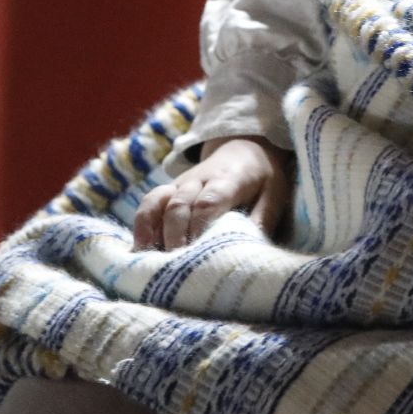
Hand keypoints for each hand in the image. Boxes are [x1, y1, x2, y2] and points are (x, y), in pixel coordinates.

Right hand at [132, 136, 290, 250]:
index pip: (208, 202)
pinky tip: (138, 252)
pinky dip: (141, 226)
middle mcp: (198, 179)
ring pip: (157, 202)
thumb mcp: (274, 194)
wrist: (244, 147)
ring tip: (148, 261)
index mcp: (228, 178)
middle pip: (179, 205)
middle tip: (175, 266)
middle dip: (174, 236)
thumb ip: (264, 219)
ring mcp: (179, 184)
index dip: (199, 227)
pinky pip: (149, 204)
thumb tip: (251, 249)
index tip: (197, 253)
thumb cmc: (262, 177)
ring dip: (150, 231)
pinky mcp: (168, 191)